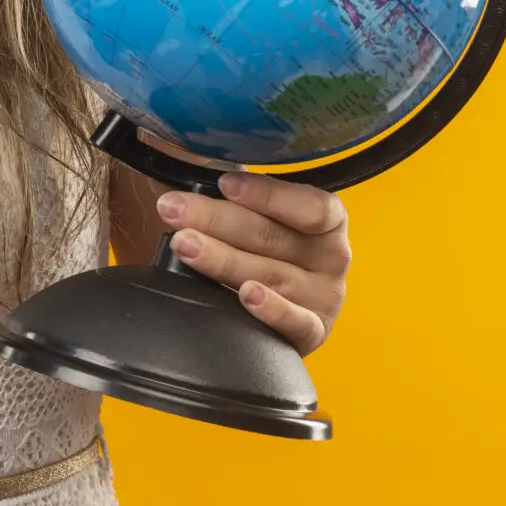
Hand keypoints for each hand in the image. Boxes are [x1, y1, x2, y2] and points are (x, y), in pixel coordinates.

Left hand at [155, 172, 350, 355]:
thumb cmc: (263, 246)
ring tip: (184, 245)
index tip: (224, 184)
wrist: (279, 308)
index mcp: (327, 219)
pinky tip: (246, 295)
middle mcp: (332, 257)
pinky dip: (272, 310)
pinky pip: (297, 323)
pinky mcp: (313, 332)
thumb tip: (178, 174)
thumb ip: (229, 194)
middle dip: (216, 220)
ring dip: (222, 259)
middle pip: (273, 237)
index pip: (308, 205)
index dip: (266, 194)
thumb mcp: (255, 213)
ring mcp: (324, 297)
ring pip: (270, 275)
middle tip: (173, 209)